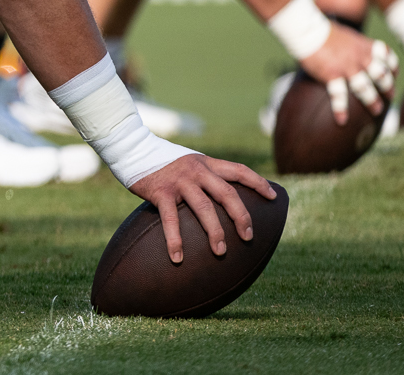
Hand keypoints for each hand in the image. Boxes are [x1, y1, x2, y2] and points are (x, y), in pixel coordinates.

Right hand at [129, 153, 274, 263]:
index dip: (258, 183)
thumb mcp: (187, 162)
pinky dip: (175, 240)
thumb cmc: (160, 160)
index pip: (239, 170)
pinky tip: (178, 258)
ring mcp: (179, 181)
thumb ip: (202, 175)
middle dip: (241, 217)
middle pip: (227, 194)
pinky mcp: (161, 192)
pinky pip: (171, 219)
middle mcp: (196, 170)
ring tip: (221, 251)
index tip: (273, 196)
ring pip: (204, 208)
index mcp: (205, 163)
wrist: (130, 146)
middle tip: (248, 236)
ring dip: (215, 232)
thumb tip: (219, 200)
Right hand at [300, 25, 396, 121]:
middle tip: (391, 97)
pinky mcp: (331, 74)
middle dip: (388, 87)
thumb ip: (354, 45)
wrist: (307, 30)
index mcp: (364, 46)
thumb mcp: (346, 35)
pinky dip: (340, 109)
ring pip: (365, 88)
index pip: (387, 56)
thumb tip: (354, 50)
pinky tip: (342, 120)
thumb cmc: (323, 30)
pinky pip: (339, 95)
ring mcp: (347, 67)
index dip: (393, 67)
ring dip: (372, 101)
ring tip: (377, 111)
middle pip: (381, 75)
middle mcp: (360, 57)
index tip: (394, 74)